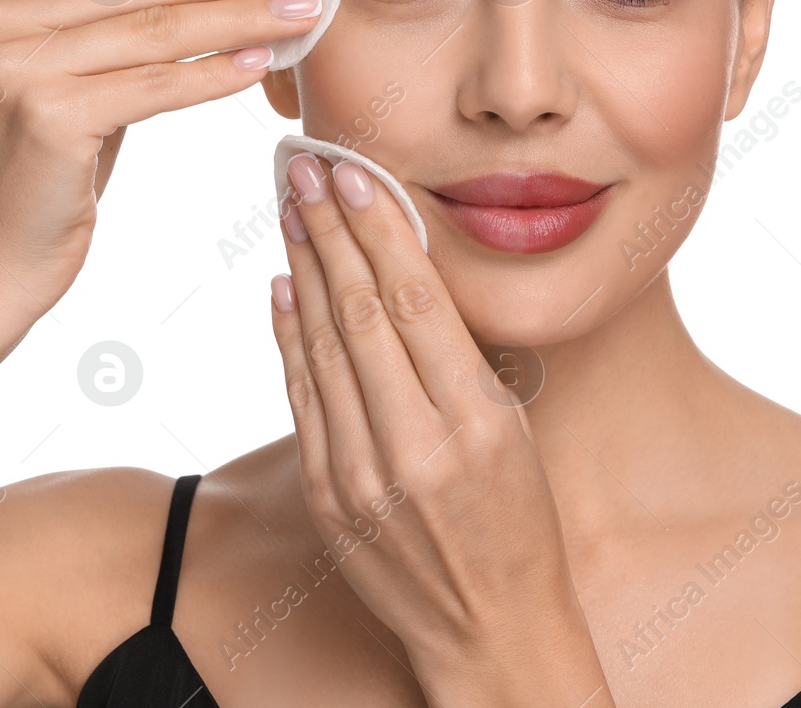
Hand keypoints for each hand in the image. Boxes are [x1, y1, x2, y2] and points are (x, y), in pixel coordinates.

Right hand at [0, 0, 323, 320]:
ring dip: (240, 16)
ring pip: (155, 28)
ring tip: (302, 10)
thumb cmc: (43, 170)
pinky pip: (155, 85)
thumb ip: (112, 23)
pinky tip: (262, 62)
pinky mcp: (49, 117)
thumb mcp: (69, 77)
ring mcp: (17, 67)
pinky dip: (214, 73)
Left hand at [268, 152, 596, 692]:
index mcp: (479, 424)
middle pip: (361, 313)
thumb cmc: (517, 524)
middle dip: (329, 230)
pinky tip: (283, 288)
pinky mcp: (328, 500)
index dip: (379, 229)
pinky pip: (303, 398)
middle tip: (304, 169)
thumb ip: (456, 360)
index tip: (356, 173)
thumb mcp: (514, 432)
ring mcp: (364, 477)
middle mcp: (418, 448)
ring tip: (289, 210)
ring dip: (302, 269)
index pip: (417, 302)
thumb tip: (401, 275)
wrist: (490, 631)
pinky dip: (289, 338)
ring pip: (324, 348)